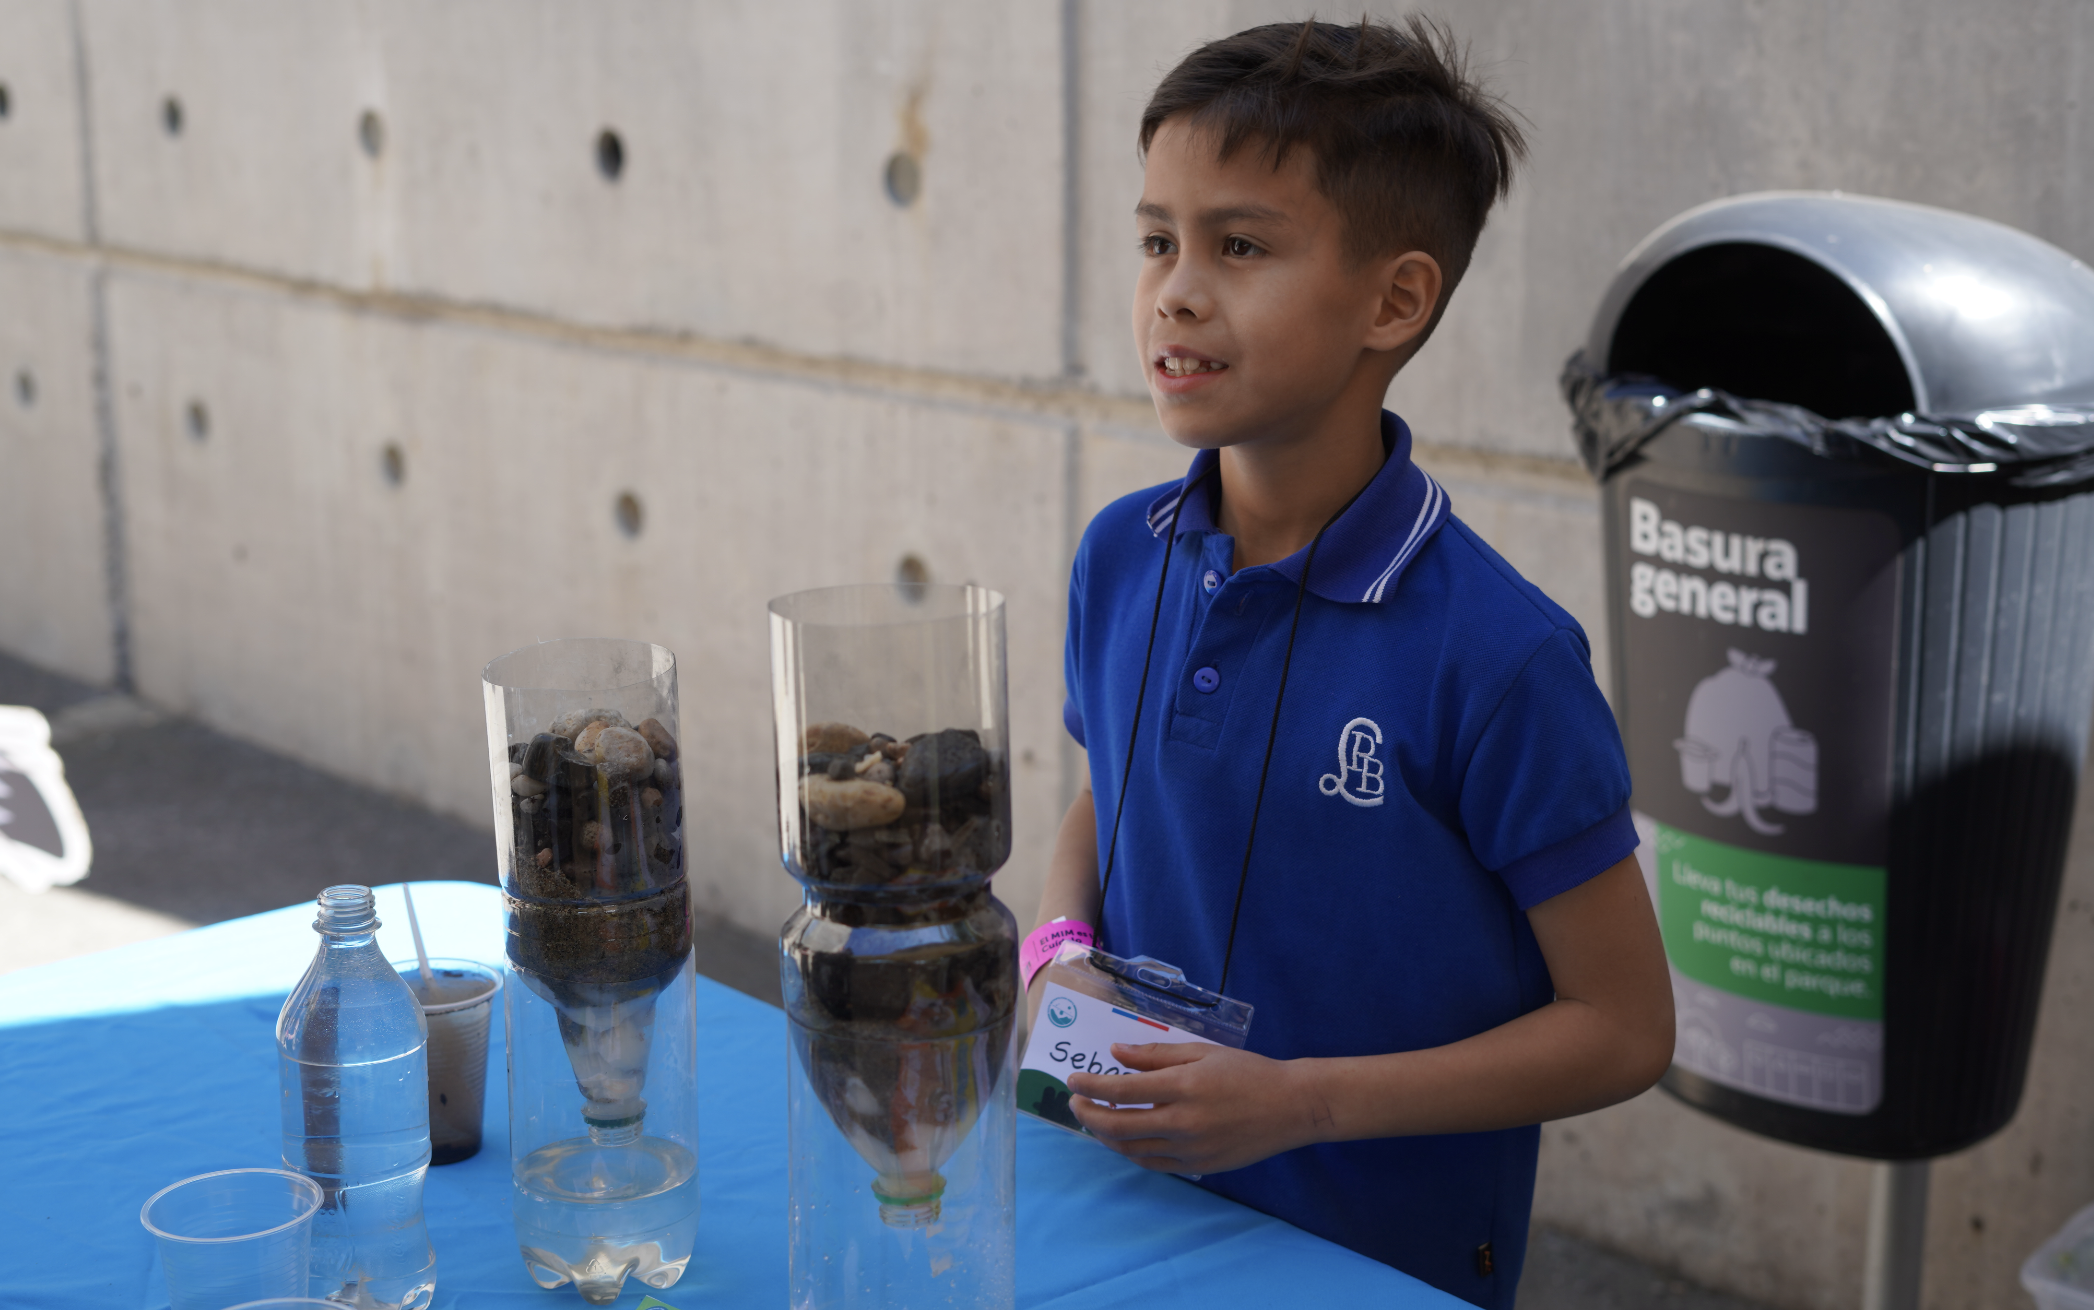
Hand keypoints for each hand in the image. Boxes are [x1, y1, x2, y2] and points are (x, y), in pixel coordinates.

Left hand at [1066, 1043, 1327, 1174]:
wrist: (1291, 1107)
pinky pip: (1154, 1163)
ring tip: (1095, 1121)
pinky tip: (1125, 1139)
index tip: (1074, 1082)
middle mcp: (1183, 1122)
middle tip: (1075, 1104)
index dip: (1091, 1087)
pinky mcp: (1199, 1167)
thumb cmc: (1247, 1072)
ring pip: (1132, 1149)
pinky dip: (1132, 1152)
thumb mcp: (1202, 1052)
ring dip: (1106, 1136)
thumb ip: (1155, 1055)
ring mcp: (1191, 1149)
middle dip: (1088, 1115)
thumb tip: (1115, 1054)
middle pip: (1118, 1125)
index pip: (1121, 1090)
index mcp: (1183, 1087)